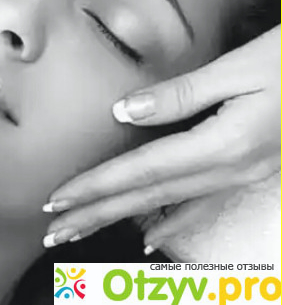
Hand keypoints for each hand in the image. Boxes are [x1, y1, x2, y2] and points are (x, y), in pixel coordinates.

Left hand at [42, 25, 280, 252]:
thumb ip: (180, 94)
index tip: (56, 200)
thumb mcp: (240, 69)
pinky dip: (171, 222)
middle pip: (148, 198)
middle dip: (96, 214)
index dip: (95, 187)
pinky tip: (149, 235)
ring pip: (167, 204)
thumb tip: (125, 112)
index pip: (142, 172)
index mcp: (223, 145)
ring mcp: (243, 175)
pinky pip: (201, 203)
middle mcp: (230, 169)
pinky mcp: (251, 170)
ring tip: (82, 230)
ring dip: (120, 218)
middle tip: (53, 232)